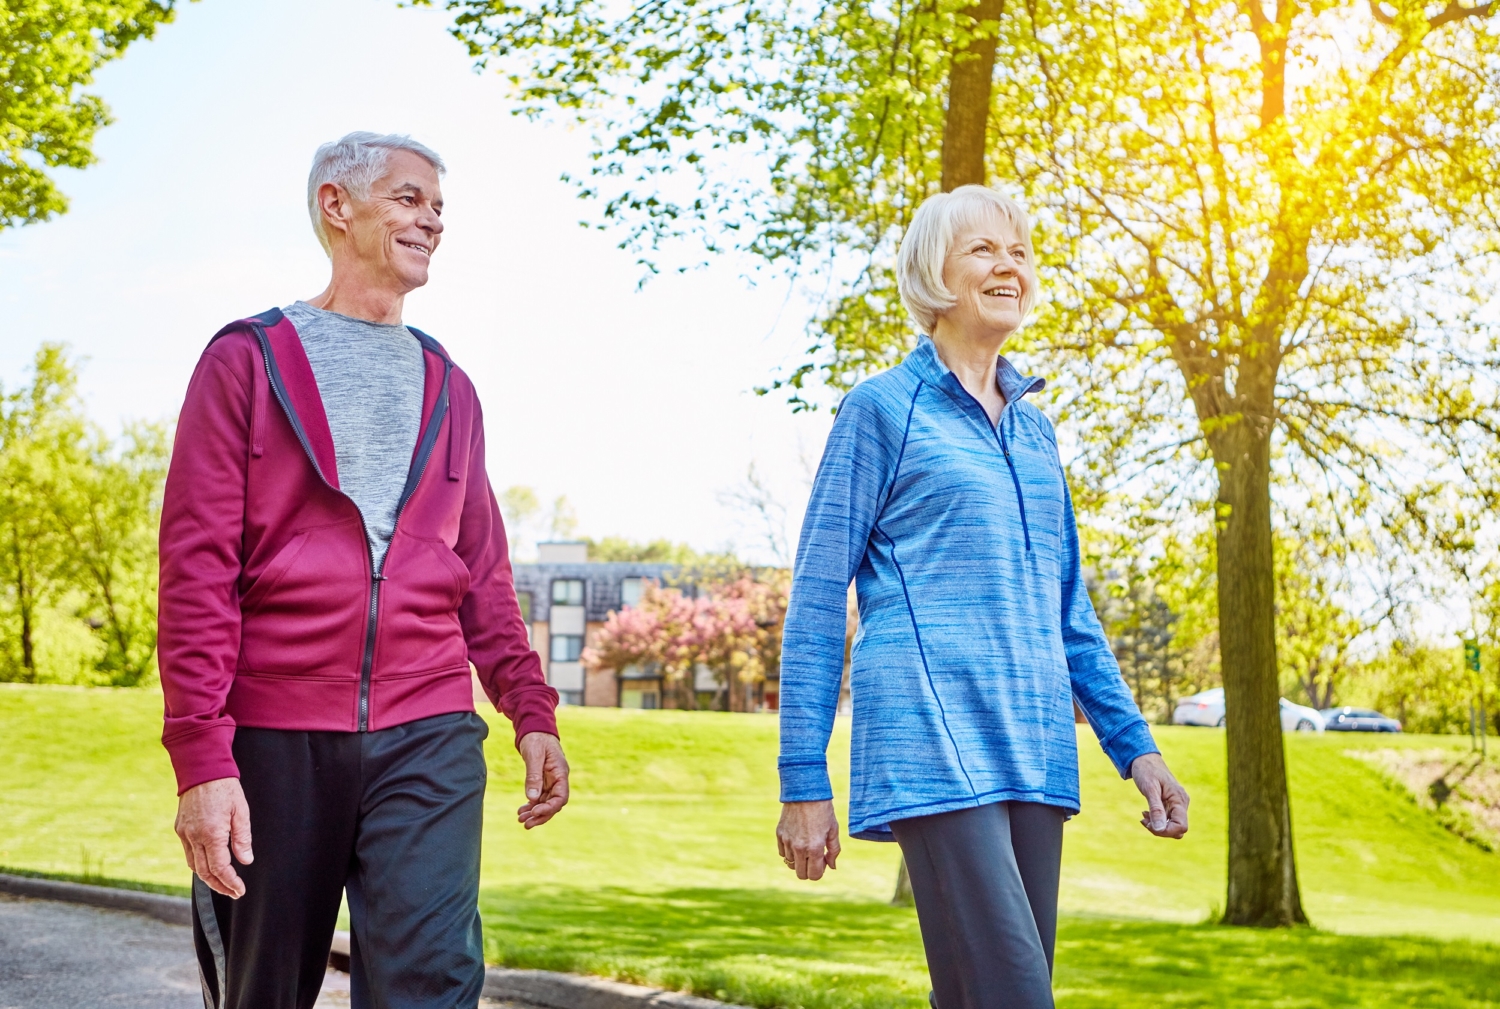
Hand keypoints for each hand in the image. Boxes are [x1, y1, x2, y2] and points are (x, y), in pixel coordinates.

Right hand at [174, 777, 252, 897]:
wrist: (202, 770)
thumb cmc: (225, 788)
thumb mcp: (241, 811)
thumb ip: (242, 838)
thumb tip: (246, 861)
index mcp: (212, 833)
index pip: (220, 868)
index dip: (230, 882)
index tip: (240, 890)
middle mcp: (194, 836)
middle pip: (205, 872)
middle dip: (219, 886)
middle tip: (233, 892)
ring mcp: (184, 833)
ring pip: (194, 866)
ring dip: (208, 878)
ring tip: (223, 883)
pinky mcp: (180, 829)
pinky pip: (188, 853)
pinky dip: (198, 864)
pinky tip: (210, 865)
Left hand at [517, 732, 569, 828]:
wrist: (534, 728)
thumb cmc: (537, 738)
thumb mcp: (534, 756)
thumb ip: (534, 776)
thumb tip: (532, 798)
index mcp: (561, 773)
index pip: (561, 797)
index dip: (549, 808)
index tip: (535, 812)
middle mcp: (558, 779)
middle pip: (553, 803)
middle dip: (540, 815)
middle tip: (526, 823)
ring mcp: (551, 780)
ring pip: (546, 802)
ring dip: (534, 812)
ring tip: (521, 819)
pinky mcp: (543, 780)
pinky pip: (539, 797)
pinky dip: (531, 805)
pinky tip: (521, 810)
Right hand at [776, 800, 840, 879]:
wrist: (805, 792)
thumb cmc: (823, 810)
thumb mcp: (833, 830)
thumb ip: (834, 851)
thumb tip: (832, 867)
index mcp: (814, 848)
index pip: (814, 875)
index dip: (820, 871)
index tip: (823, 860)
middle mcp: (799, 848)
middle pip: (801, 874)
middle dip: (809, 869)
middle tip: (814, 856)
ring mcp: (787, 842)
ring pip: (790, 864)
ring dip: (798, 860)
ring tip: (805, 846)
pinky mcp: (779, 834)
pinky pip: (782, 853)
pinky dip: (789, 851)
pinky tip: (796, 840)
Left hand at [1131, 752, 1188, 838]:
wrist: (1144, 758)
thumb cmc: (1146, 770)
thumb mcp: (1149, 789)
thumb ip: (1156, 809)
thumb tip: (1159, 829)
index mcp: (1179, 799)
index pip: (1181, 826)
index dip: (1166, 831)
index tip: (1148, 824)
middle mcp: (1182, 803)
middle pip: (1178, 829)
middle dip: (1160, 830)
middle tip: (1144, 820)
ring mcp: (1177, 804)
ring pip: (1172, 826)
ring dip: (1157, 826)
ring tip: (1143, 816)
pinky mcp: (1171, 804)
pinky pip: (1168, 819)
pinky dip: (1157, 820)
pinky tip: (1145, 813)